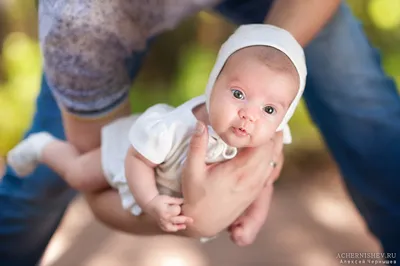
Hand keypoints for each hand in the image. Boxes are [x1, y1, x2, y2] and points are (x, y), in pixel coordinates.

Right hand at [144, 195, 192, 231]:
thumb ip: (176, 200)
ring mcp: (162, 223)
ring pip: (172, 228)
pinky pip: (167, 229)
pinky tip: (177, 227)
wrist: (149, 204)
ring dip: (178, 227)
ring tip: (185, 226)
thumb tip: (185, 201)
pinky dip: (172, 229)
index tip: (182, 206)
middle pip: (176, 220)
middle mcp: (164, 218)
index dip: (180, 209)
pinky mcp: (160, 224)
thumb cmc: (158, 200)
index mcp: (166, 211)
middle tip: (192, 220)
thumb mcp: (167, 198)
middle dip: (185, 220)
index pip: (176, 211)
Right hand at [181, 122, 283, 237]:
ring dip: (270, 145)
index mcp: (239, 171)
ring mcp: (256, 186)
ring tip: (260, 131)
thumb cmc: (195, 196)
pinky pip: (269, 169)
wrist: (203, 222)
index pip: (263, 144)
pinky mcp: (256, 191)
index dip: (261, 130)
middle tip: (259, 119)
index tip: (254, 118)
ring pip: (272, 160)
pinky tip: (260, 149)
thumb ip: (197, 146)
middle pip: (272, 150)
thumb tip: (200, 123)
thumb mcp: (191, 170)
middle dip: (268, 133)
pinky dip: (268, 157)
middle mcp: (253, 179)